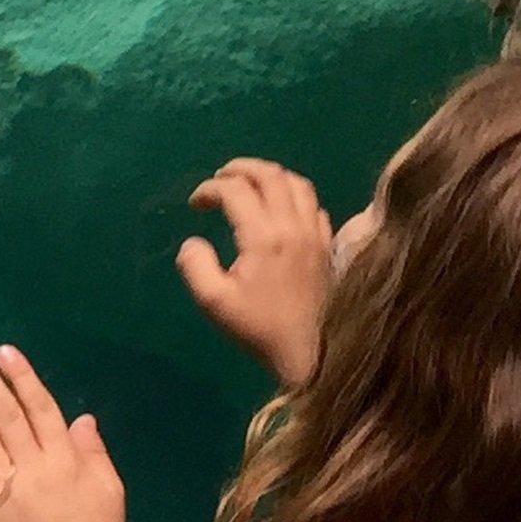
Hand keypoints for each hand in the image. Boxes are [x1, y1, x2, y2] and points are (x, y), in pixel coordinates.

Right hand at [178, 158, 333, 390]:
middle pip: (269, 175)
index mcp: (263, 237)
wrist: (310, 353)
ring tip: (249, 185)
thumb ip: (195, 265)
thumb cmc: (259, 328)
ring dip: (268, 176)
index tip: (195, 205)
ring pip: (296, 183)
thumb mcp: (213, 301)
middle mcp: (292, 226)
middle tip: (219, 178)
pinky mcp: (327, 245)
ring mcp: (315, 234)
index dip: (208, 190)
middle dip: (239, 169)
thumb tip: (193, 242)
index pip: (234, 191)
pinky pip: (313, 204)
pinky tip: (279, 209)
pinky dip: (291, 195)